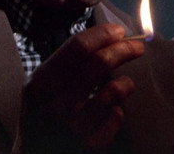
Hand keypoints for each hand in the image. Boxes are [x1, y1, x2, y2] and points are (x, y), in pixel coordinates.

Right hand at [21, 24, 144, 151]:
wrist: (35, 153)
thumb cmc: (44, 111)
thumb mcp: (43, 84)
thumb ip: (68, 62)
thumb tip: (112, 35)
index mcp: (41, 82)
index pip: (78, 47)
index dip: (103, 34)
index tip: (119, 31)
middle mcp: (55, 103)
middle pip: (99, 62)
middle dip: (124, 49)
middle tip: (137, 46)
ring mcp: (72, 125)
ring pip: (113, 90)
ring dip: (125, 82)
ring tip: (126, 83)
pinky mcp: (89, 145)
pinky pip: (116, 118)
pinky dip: (119, 111)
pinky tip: (114, 110)